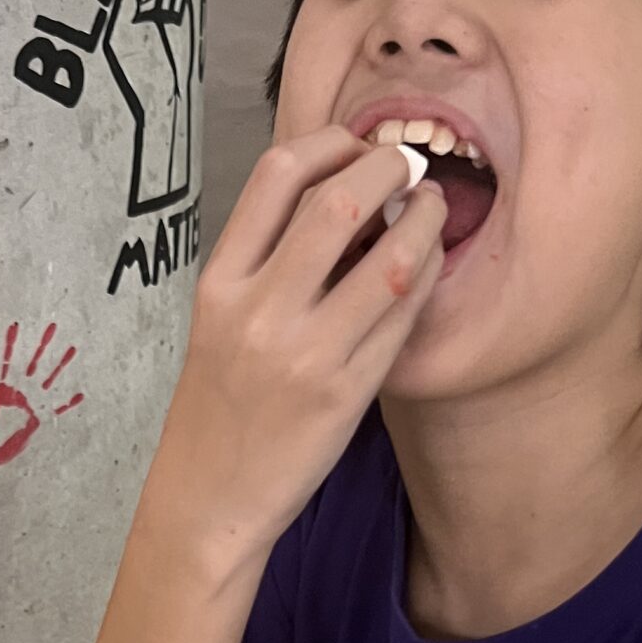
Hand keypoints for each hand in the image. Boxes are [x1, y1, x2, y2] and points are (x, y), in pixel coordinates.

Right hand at [143, 128, 445, 566]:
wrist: (209, 499)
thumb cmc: (219, 406)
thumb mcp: (217, 321)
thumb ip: (266, 261)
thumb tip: (345, 196)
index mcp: (220, 283)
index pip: (276, 175)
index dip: (329, 143)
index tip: (356, 144)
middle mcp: (259, 311)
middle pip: (339, 202)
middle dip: (387, 167)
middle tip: (407, 166)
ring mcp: (306, 353)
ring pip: (390, 258)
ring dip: (424, 218)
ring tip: (432, 207)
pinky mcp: (347, 393)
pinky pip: (404, 317)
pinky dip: (427, 276)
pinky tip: (429, 265)